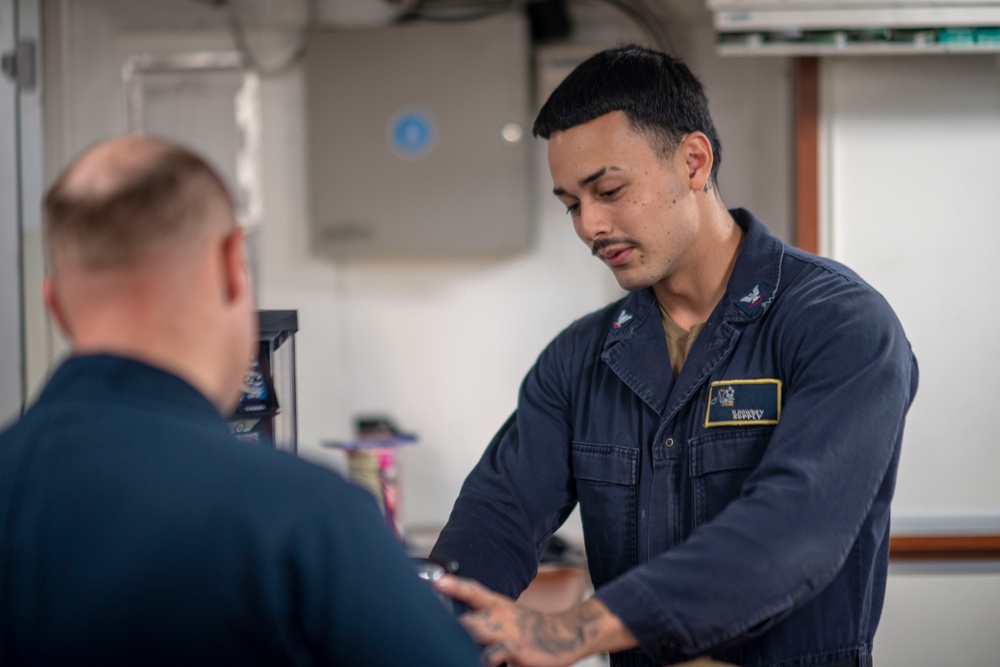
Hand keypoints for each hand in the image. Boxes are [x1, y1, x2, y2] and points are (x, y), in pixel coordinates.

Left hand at [434, 574, 635, 666]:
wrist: (566, 634)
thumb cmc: (532, 629)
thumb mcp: (509, 618)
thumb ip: (487, 619)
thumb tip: (462, 624)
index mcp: (498, 604)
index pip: (473, 591)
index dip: (455, 585)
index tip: (436, 580)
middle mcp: (501, 615)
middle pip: (470, 614)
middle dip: (451, 621)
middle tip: (432, 621)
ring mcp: (508, 631)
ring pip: (479, 630)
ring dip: (465, 636)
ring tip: (448, 642)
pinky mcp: (517, 647)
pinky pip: (495, 652)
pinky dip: (486, 658)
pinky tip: (482, 660)